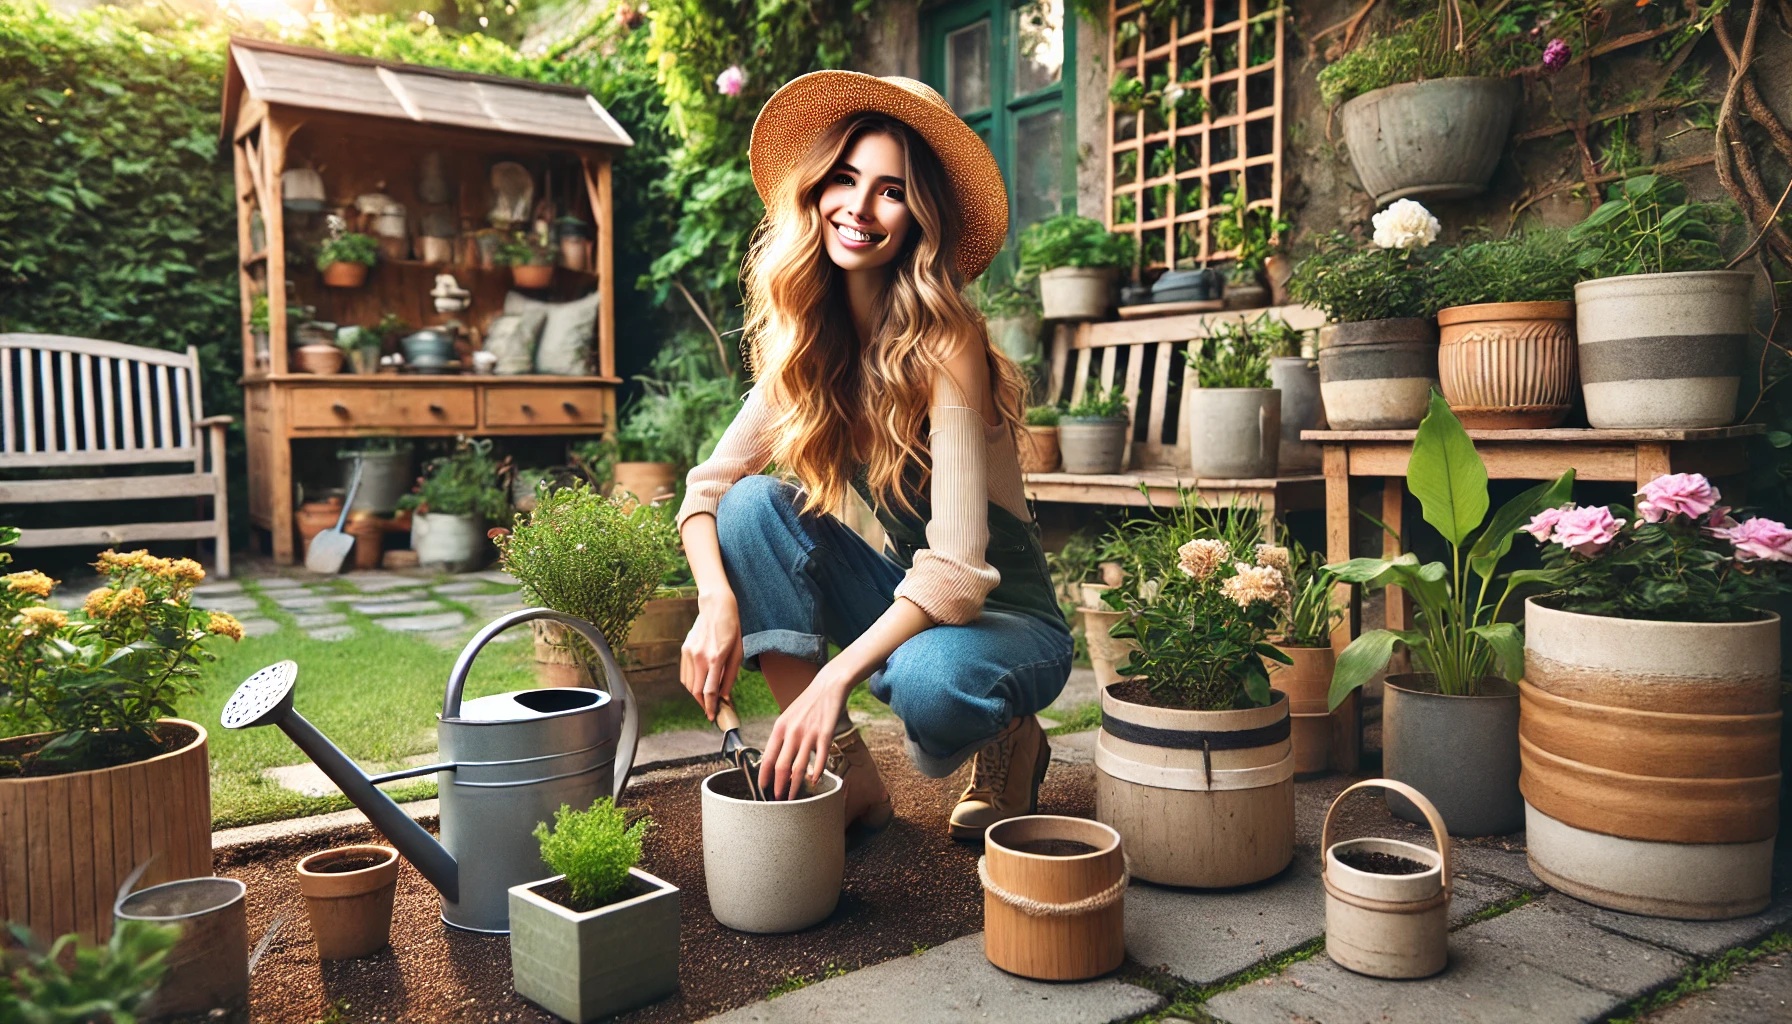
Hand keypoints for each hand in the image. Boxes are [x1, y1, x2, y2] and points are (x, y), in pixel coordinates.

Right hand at [681, 591, 742, 720]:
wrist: (715, 606)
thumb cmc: (732, 628)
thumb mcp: (738, 652)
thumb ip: (730, 675)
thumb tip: (725, 696)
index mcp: (716, 658)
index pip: (710, 691)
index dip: (711, 707)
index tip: (713, 717)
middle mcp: (699, 657)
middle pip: (696, 691)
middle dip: (703, 704)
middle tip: (712, 710)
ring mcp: (689, 653)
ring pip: (688, 684)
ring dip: (696, 695)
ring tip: (707, 698)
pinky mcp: (684, 649)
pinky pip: (684, 674)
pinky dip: (690, 684)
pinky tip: (699, 684)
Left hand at [760, 664, 851, 800]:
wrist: (828, 685)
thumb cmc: (808, 703)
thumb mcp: (788, 717)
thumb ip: (783, 737)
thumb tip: (778, 760)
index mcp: (779, 727)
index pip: (767, 757)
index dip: (763, 776)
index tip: (762, 789)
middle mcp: (792, 732)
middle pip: (781, 766)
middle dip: (778, 786)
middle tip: (778, 799)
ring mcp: (808, 734)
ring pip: (799, 767)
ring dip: (794, 786)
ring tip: (792, 797)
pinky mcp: (825, 734)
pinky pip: (819, 759)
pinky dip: (816, 773)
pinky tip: (814, 781)